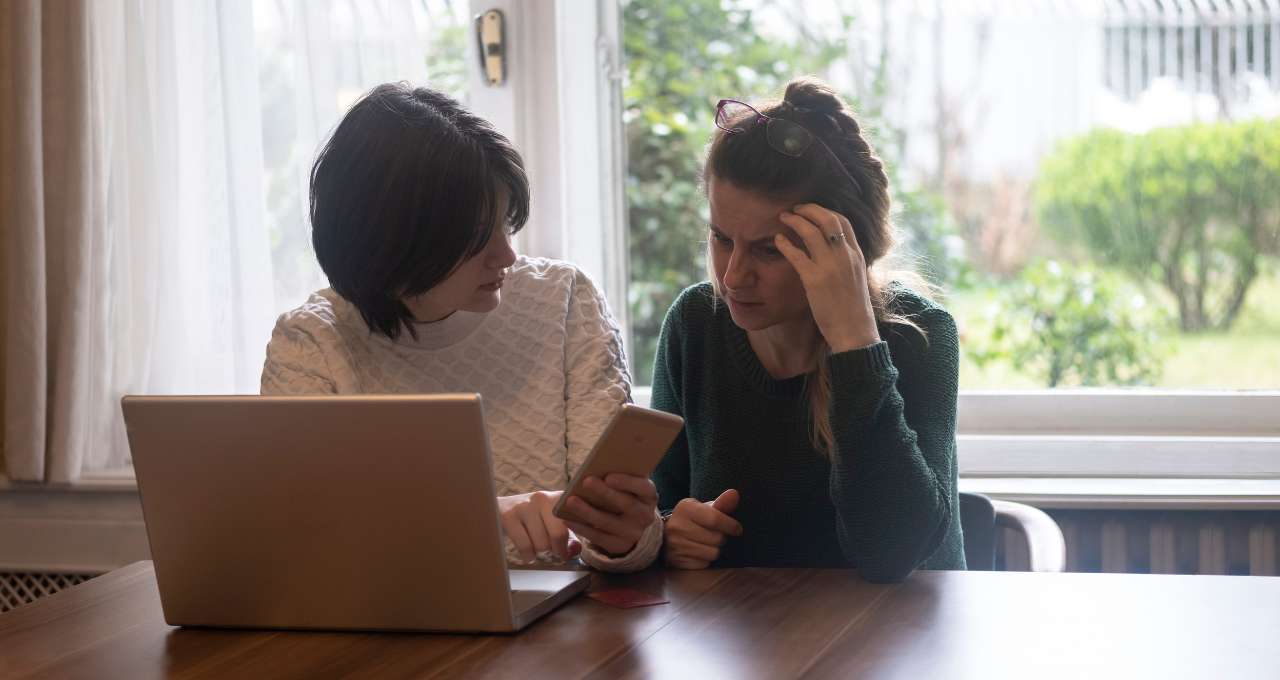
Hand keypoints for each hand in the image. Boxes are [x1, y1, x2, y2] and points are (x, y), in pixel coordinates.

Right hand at [498, 491, 580, 562]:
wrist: (497, 506)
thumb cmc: (532, 518)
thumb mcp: (554, 523)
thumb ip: (570, 537)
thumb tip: (574, 551)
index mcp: (558, 497)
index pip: (573, 522)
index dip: (571, 541)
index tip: (566, 552)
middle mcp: (542, 498)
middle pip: (558, 534)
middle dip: (556, 550)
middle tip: (552, 552)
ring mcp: (524, 506)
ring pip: (541, 543)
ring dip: (541, 553)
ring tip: (537, 549)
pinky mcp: (508, 516)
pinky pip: (525, 546)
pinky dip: (528, 556)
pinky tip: (528, 555)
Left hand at [559, 473, 658, 555]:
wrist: (630, 524)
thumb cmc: (623, 494)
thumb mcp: (628, 485)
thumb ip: (618, 477)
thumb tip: (596, 467)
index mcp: (649, 496)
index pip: (644, 488)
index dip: (627, 482)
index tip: (608, 476)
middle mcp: (645, 516)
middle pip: (626, 504)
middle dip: (605, 493)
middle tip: (586, 481)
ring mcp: (633, 533)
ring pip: (608, 522)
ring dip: (587, 511)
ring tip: (570, 500)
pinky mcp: (619, 545)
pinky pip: (598, 537)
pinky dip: (581, 527)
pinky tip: (567, 519)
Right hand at [663, 489, 742, 569]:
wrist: (669, 535)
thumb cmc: (694, 520)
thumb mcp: (706, 508)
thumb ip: (722, 503)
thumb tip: (734, 493)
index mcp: (685, 508)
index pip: (715, 519)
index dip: (731, 525)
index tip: (737, 529)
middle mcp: (677, 526)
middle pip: (716, 538)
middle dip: (721, 538)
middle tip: (715, 534)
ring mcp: (675, 544)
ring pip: (712, 553)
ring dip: (714, 550)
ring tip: (707, 543)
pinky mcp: (676, 560)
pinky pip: (704, 564)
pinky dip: (705, 560)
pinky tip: (698, 552)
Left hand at [774, 204, 879, 351]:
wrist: (855, 332)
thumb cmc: (853, 309)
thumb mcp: (856, 279)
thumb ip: (846, 262)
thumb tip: (834, 253)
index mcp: (856, 255)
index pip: (843, 222)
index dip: (825, 211)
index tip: (812, 210)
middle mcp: (845, 256)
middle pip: (827, 219)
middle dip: (809, 209)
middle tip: (795, 208)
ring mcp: (830, 267)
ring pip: (811, 231)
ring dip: (795, 220)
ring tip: (783, 217)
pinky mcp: (815, 280)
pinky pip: (797, 255)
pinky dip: (785, 244)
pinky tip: (777, 240)